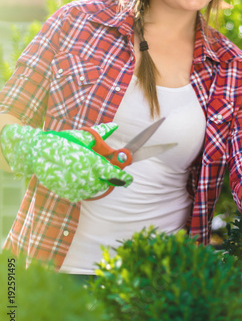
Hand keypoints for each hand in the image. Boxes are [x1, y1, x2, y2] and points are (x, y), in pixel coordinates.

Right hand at [0, 123, 132, 202]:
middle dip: (107, 179)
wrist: (35, 152)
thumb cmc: (60, 141)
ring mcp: (73, 186)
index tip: (129, 179)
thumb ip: (100, 133)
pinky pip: (81, 194)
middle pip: (104, 184)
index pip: (111, 173)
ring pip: (93, 190)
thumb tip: (115, 126)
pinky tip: (79, 178)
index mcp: (89, 160)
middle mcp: (83, 175)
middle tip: (106, 172)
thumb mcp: (81, 136)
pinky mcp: (65, 193)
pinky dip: (84, 188)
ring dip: (96, 184)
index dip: (122, 178)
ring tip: (90, 173)